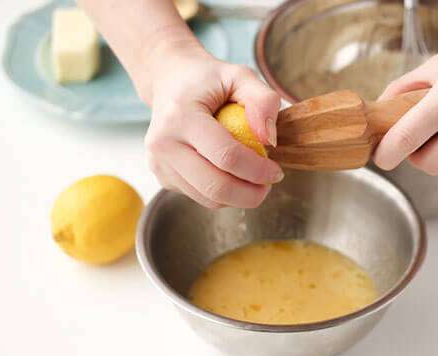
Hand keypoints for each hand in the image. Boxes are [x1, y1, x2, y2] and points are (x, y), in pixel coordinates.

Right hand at [144, 48, 282, 208]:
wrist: (169, 80)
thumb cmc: (208, 79)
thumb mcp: (240, 75)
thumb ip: (263, 101)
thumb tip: (268, 140)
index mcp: (180, 117)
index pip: (226, 156)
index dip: (258, 171)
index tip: (277, 172)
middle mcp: (163, 144)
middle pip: (215, 186)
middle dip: (251, 194)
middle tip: (269, 184)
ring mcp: (160, 164)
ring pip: (209, 198)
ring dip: (239, 197)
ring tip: (254, 179)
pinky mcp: (163, 177)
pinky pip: (201, 196)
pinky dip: (223, 194)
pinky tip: (231, 174)